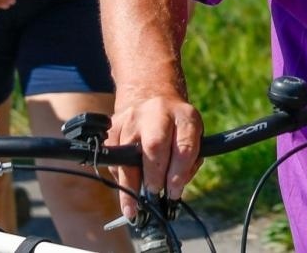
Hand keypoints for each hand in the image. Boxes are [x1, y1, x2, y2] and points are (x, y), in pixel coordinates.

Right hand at [108, 90, 203, 220]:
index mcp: (186, 117)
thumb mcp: (193, 138)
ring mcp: (133, 117)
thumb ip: (186, 164)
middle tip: (154, 195)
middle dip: (154, 175)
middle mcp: (158, 112)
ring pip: (128, 153)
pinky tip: (126, 184)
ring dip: (130, 184)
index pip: (184, 146)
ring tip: (132, 208)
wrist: (152, 97)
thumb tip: (171, 192)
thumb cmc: (176, 129)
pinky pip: (113, 156)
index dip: (178, 174)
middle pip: (155, 145)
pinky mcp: (113, 126)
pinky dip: (119, 175)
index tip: (174, 193)